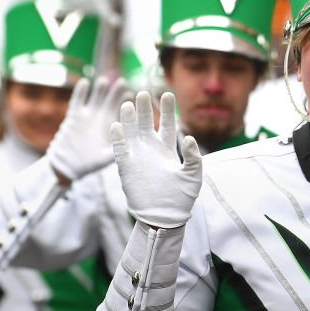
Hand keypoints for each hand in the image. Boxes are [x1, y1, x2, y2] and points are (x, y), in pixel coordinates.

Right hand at [48, 75, 128, 182]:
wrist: (67, 166)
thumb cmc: (89, 164)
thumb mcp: (105, 159)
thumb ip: (116, 152)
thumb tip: (130, 149)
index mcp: (111, 127)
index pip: (121, 112)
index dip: (126, 103)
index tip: (132, 95)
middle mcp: (100, 119)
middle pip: (109, 102)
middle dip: (115, 92)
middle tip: (122, 82)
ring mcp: (86, 116)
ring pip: (94, 99)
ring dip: (99, 90)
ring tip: (104, 80)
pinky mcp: (73, 117)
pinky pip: (77, 102)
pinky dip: (80, 92)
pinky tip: (84, 82)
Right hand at [110, 91, 201, 227]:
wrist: (164, 218)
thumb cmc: (182, 199)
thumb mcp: (193, 176)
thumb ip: (193, 157)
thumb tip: (188, 137)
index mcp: (168, 150)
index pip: (168, 124)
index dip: (168, 109)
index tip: (168, 93)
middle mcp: (152, 150)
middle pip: (147, 123)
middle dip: (145, 108)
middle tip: (142, 92)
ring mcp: (138, 157)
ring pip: (132, 133)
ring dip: (129, 119)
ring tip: (127, 103)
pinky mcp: (126, 167)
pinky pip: (120, 149)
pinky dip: (117, 138)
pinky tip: (116, 125)